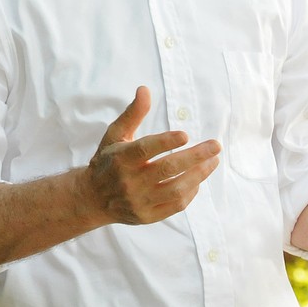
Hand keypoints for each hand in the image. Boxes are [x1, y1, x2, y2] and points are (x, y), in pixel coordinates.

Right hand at [86, 86, 220, 224]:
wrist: (92, 198)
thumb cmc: (107, 160)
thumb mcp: (115, 135)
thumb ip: (133, 114)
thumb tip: (145, 89)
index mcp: (120, 158)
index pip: (145, 150)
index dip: (166, 142)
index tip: (186, 135)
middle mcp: (129, 181)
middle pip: (167, 168)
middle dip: (195, 156)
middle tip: (215, 146)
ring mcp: (139, 201)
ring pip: (175, 189)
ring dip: (199, 174)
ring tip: (213, 161)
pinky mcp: (146, 216)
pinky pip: (175, 206)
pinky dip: (190, 192)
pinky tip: (198, 179)